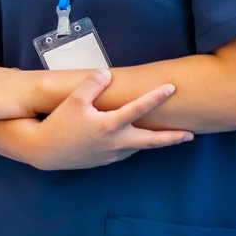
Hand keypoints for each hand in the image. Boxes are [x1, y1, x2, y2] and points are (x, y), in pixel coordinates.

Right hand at [0, 71, 192, 169]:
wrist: (45, 151)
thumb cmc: (59, 123)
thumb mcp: (73, 100)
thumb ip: (92, 85)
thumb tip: (106, 74)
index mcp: (110, 125)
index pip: (139, 108)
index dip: (156, 96)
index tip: (171, 88)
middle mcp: (116, 142)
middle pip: (152, 141)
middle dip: (172, 137)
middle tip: (190, 134)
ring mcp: (112, 154)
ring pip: (138, 147)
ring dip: (153, 141)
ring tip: (166, 136)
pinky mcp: (105, 161)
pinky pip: (125, 151)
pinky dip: (134, 145)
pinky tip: (133, 140)